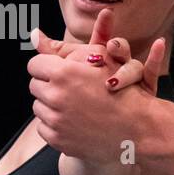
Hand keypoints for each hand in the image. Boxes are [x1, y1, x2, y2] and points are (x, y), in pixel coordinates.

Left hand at [27, 9, 157, 162]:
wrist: (140, 129)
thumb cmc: (124, 91)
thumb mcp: (99, 60)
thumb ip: (61, 47)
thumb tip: (33, 34)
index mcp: (64, 73)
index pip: (35, 65)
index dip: (49, 66)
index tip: (60, 71)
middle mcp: (56, 96)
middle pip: (35, 86)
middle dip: (49, 85)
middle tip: (70, 89)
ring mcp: (56, 121)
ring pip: (38, 107)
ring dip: (52, 105)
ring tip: (75, 106)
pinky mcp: (58, 140)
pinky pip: (44, 127)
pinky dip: (56, 125)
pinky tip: (76, 122)